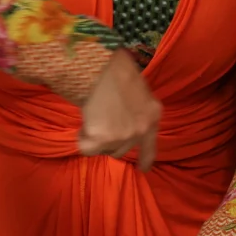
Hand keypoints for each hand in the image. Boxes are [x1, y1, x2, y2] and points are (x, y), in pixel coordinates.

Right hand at [78, 50, 160, 171]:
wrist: (101, 65)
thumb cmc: (119, 70)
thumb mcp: (141, 91)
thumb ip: (139, 111)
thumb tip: (128, 121)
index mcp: (152, 118)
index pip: (150, 148)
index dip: (145, 160)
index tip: (142, 169)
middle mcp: (140, 131)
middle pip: (122, 150)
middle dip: (111, 141)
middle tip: (102, 122)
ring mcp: (121, 136)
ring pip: (105, 149)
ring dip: (98, 139)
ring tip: (94, 117)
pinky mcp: (101, 138)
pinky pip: (87, 148)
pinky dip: (83, 139)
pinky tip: (85, 123)